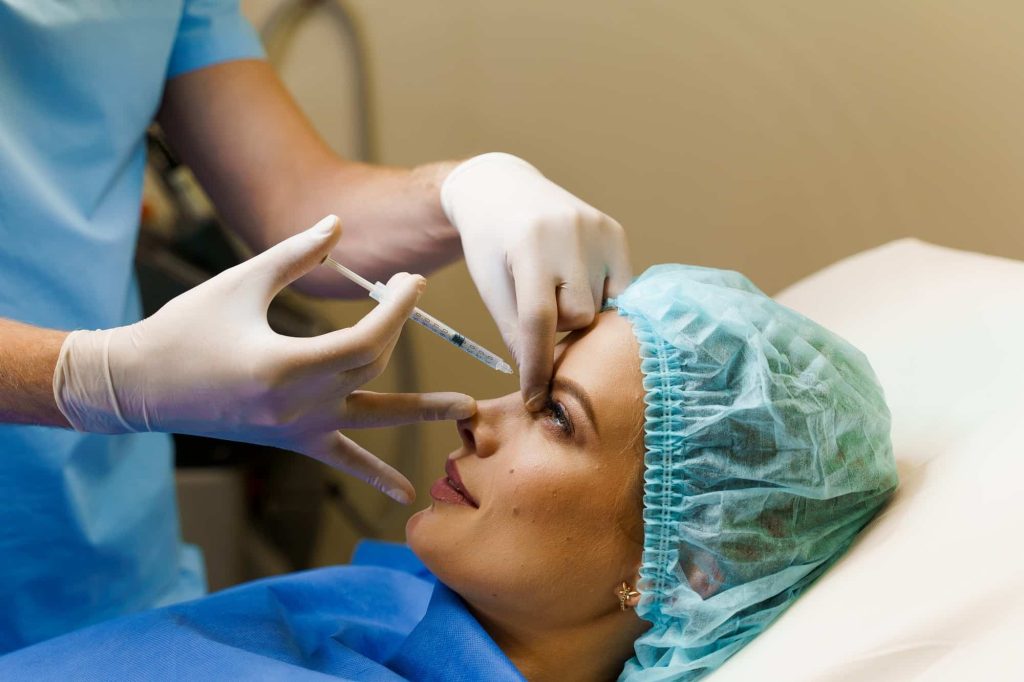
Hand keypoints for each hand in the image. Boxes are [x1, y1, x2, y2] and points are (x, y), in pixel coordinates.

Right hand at [53, 215, 474, 502]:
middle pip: (371, 368)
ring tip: (469, 411)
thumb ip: (296, 255)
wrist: (142, 384)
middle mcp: (299, 405)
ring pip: (374, 418)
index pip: (366, 341)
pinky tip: (404, 495)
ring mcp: (298, 428)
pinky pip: (342, 459)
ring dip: (423, 413)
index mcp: (287, 366)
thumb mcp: (242, 282)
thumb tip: (339, 225)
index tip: (412, 281)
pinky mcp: (292, 440)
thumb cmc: (187, 327)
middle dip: (396, 329)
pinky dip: (374, 475)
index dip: (397, 310)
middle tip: (413, 292)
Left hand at [441, 153, 632, 408]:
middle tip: (541, 313)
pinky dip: (599, 298)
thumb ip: (517, 335)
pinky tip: (578, 282)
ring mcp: (598, 230)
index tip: (535, 400)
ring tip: (558, 291)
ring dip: (580, 313)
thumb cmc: (490, 249)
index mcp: (529, 246)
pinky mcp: (615, 232)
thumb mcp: (492, 288)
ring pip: (601, 307)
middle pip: (577, 317)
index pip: (539, 321)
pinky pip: (618, 289)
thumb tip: (545, 385)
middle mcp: (570, 232)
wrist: (502, 190)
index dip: (538, 366)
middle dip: (560, 329)